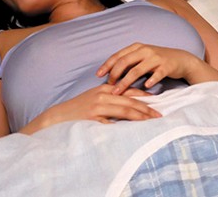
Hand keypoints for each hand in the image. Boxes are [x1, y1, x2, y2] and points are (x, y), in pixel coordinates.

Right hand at [21, 84, 160, 133]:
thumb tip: (131, 103)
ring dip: (140, 116)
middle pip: (130, 101)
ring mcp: (98, 106)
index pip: (130, 91)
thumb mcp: (96, 98)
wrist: (57, 116)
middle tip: (159, 115)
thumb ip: (112, 98)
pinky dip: (123, 126)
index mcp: (106, 88)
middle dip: (147, 108)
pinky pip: (111, 123)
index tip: (157, 102)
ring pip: (125, 110)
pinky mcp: (92, 117)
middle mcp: (104, 94)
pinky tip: (133, 130)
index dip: (144, 97)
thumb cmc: (78, 108)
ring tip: (151, 121)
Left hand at [97, 43, 200, 94]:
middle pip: (125, 62)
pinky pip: (157, 73)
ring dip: (126, 81)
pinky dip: (151, 79)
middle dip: (114, 75)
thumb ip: (128, 63)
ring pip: (137, 69)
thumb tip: (110, 75)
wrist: (180, 59)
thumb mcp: (142, 57)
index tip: (98, 75)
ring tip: (119, 91)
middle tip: (108, 86)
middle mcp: (145, 50)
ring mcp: (156, 58)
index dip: (107, 65)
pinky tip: (146, 86)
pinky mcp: (167, 66)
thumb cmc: (157, 60)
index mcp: (137, 47)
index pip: (118, 55)